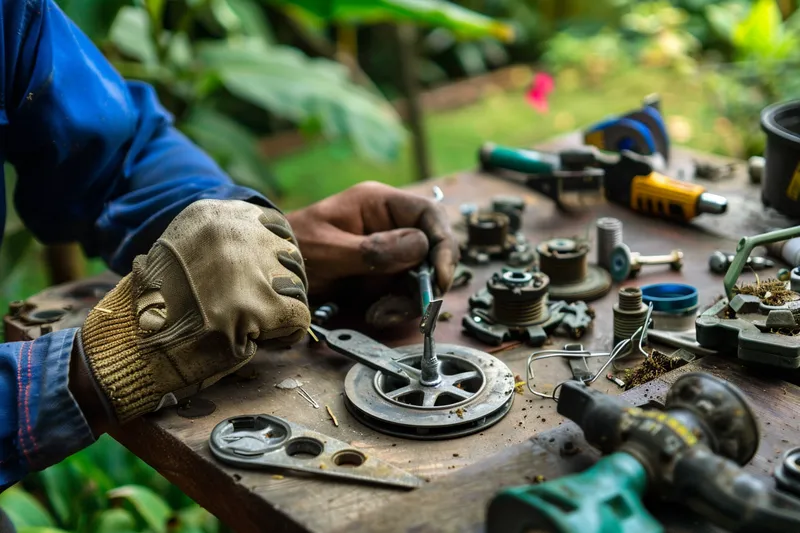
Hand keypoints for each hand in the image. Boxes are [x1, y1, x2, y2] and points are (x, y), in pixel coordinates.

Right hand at [75, 200, 310, 423]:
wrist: (128, 346)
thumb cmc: (154, 306)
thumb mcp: (181, 250)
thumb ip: (221, 242)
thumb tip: (275, 245)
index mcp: (213, 214)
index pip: (275, 226)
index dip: (275, 257)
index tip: (266, 277)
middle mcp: (233, 232)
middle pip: (289, 255)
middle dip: (281, 283)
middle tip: (258, 307)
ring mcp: (247, 268)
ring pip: (297, 285)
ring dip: (283, 307)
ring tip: (257, 324)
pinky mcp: (257, 307)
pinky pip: (300, 316)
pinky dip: (289, 333)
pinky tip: (266, 340)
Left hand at [285, 181, 459, 297]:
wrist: (268, 269)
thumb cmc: (291, 248)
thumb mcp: (329, 250)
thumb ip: (374, 250)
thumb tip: (420, 246)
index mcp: (380, 204)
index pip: (429, 214)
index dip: (443, 242)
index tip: (441, 273)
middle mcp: (390, 225)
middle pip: (432, 249)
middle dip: (428, 279)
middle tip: (418, 304)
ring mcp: (388, 252)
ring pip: (421, 276)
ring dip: (410, 299)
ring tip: (381, 313)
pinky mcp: (382, 276)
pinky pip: (403, 292)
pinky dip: (396, 307)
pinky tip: (375, 314)